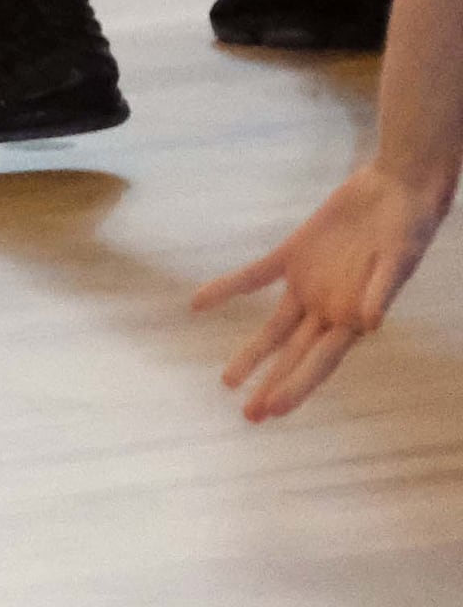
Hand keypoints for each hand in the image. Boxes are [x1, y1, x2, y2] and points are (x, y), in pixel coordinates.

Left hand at [194, 163, 453, 420]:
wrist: (395, 191)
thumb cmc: (406, 231)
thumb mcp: (398, 261)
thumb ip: (381, 292)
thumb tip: (369, 325)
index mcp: (354, 319)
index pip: (320, 362)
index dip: (297, 386)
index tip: (274, 410)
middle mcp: (329, 309)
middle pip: (295, 355)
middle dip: (273, 384)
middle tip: (250, 415)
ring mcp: (309, 284)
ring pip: (275, 327)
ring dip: (253, 352)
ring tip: (229, 382)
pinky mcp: (293, 255)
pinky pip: (255, 276)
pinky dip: (229, 288)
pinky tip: (200, 303)